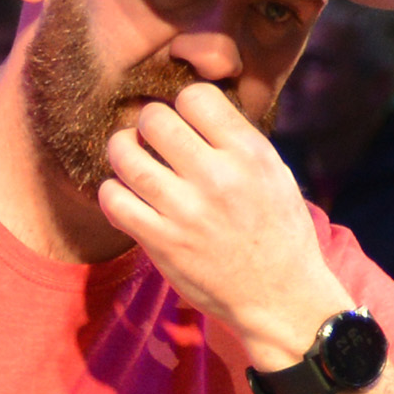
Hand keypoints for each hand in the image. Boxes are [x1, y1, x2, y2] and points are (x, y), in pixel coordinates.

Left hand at [88, 79, 341, 365]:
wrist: (281, 297)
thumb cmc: (278, 232)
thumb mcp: (273, 174)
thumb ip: (234, 141)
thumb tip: (190, 109)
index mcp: (250, 154)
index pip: (195, 96)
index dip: (182, 103)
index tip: (183, 121)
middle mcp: (217, 177)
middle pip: (154, 119)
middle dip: (147, 123)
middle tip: (151, 138)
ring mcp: (186, 210)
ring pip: (125, 155)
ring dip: (121, 151)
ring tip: (130, 157)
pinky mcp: (161, 241)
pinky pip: (114, 199)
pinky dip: (111, 191)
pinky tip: (125, 193)